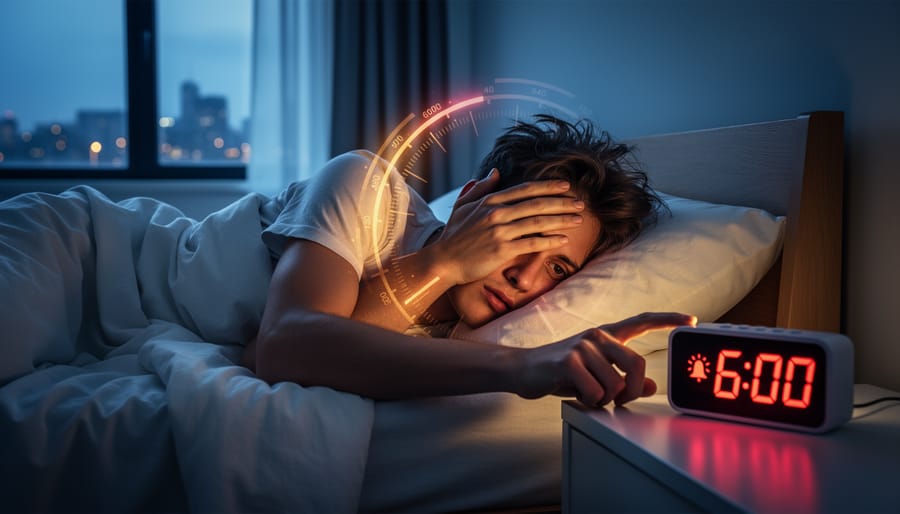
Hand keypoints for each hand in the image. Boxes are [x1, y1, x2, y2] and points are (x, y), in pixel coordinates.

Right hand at [432, 169, 585, 284]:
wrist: (443, 261)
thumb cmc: (453, 236)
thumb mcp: (463, 206)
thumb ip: (479, 188)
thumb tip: (495, 173)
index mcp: (490, 200)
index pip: (525, 190)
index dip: (548, 187)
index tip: (566, 186)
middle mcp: (497, 213)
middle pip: (537, 204)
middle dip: (562, 202)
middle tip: (580, 203)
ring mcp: (500, 231)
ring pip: (538, 222)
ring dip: (561, 220)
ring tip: (578, 220)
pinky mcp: (502, 250)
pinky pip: (532, 243)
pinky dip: (549, 241)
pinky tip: (563, 240)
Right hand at [512, 312, 696, 406]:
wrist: (522, 369)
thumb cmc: (560, 373)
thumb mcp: (595, 375)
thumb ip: (623, 377)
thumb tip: (652, 386)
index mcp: (606, 336)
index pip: (641, 321)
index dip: (667, 320)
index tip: (690, 320)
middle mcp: (597, 336)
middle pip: (637, 365)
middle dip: (632, 392)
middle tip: (619, 401)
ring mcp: (583, 346)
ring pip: (616, 385)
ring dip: (604, 399)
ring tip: (587, 393)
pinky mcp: (569, 360)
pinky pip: (595, 391)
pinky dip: (589, 400)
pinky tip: (575, 392)